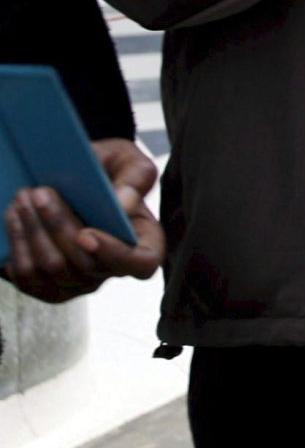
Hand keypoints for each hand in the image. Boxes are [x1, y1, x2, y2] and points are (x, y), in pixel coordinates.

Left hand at [3, 139, 164, 302]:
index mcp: (145, 241)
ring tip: (22, 199)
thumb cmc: (107, 170)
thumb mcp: (128, 160)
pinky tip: (14, 218)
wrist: (74, 180)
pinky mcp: (48, 287)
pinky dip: (17, 246)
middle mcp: (114, 268)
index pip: (141, 263)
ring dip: (32, 232)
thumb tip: (122, 204)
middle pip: (86, 263)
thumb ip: (135, 177)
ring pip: (53, 268)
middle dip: (58, 226)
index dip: (115, 255)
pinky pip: (29, 277)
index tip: (86, 234)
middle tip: (38, 192)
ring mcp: (80, 283)